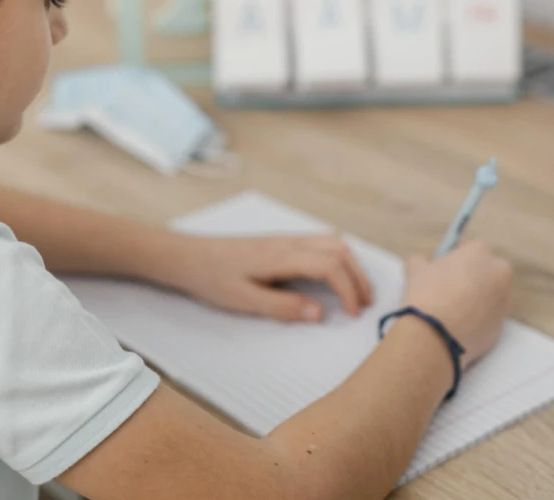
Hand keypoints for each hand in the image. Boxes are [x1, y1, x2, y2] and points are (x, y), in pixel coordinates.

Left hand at [165, 235, 373, 322]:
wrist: (188, 256)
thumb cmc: (212, 278)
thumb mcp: (245, 300)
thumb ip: (284, 307)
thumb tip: (319, 313)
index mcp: (282, 256)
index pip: (330, 266)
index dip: (348, 290)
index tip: (353, 314)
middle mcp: (288, 242)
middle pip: (339, 249)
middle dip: (358, 275)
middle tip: (365, 304)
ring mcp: (285, 239)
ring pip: (331, 241)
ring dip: (349, 264)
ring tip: (355, 291)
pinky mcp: (279, 241)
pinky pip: (319, 241)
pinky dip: (336, 257)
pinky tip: (333, 276)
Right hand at [402, 240, 512, 367]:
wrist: (435, 335)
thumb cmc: (426, 295)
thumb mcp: (415, 269)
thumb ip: (422, 259)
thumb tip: (425, 262)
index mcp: (480, 252)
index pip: (471, 247)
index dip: (456, 257)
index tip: (444, 268)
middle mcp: (499, 273)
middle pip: (486, 270)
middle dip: (471, 276)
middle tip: (449, 288)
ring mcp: (504, 300)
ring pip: (490, 294)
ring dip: (476, 298)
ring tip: (452, 310)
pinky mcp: (503, 324)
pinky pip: (489, 316)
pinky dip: (477, 318)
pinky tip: (457, 324)